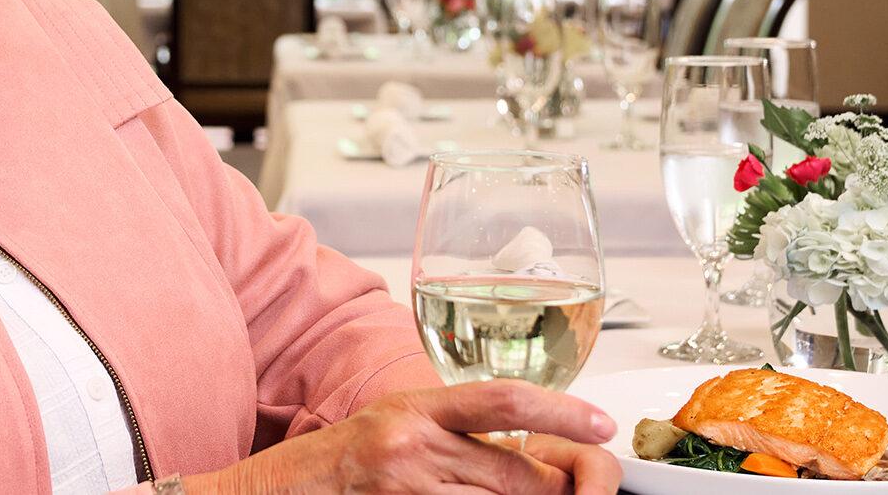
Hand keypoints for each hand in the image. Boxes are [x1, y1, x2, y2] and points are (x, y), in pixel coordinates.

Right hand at [182, 379, 619, 494]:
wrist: (285, 490)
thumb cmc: (343, 459)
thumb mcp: (400, 425)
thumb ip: (458, 432)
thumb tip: (527, 451)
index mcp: (418, 408)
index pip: (505, 402)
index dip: (561, 414)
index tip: (602, 425)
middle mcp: (413, 444)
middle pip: (514, 474)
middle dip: (547, 489)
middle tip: (566, 490)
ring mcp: (407, 487)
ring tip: (490, 492)